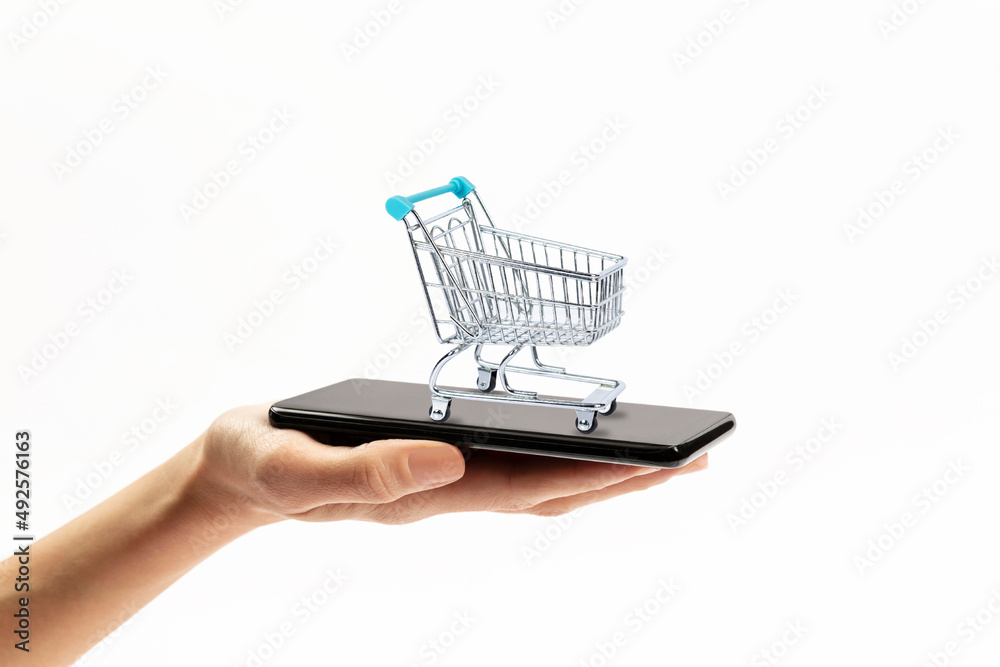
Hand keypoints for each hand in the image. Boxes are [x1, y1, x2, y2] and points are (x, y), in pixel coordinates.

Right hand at [195, 404, 707, 527]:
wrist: (235, 473)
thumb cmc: (259, 465)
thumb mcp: (295, 468)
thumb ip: (367, 472)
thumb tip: (450, 461)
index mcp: (424, 494)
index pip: (530, 489)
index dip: (597, 475)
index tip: (659, 462)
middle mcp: (446, 492)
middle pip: (553, 490)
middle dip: (624, 476)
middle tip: (694, 459)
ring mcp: (443, 481)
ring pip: (539, 480)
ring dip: (600, 468)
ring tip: (657, 452)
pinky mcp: (433, 461)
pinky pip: (510, 463)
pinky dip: (556, 453)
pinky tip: (578, 441)